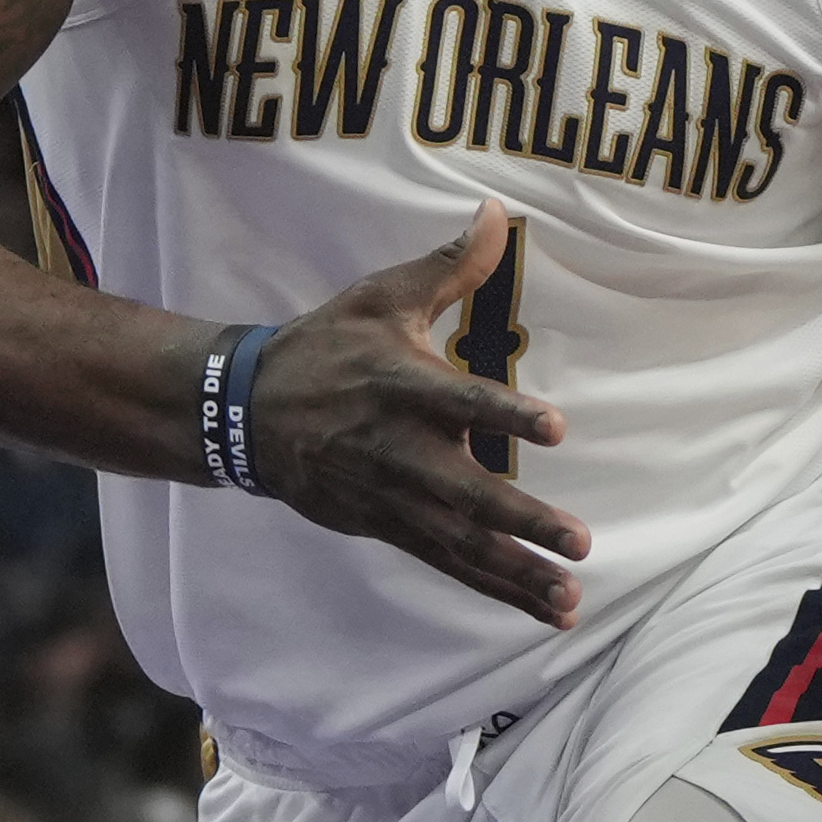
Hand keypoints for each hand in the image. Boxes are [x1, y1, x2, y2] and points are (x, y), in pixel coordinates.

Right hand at [248, 208, 585, 622]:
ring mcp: (390, 496)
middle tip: (577, 540)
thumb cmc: (324, 348)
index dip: (505, 414)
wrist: (244, 414)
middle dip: (522, 521)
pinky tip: (541, 608)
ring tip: (569, 597)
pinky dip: (493, 587)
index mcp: (400, 385)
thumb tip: (497, 213)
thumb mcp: (378, 298)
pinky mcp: (384, 526)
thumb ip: (448, 268)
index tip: (554, 427)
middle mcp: (398, 449)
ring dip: (516, 573)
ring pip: (460, 543)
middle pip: (466, 492)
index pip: (460, 400)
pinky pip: (446, 562)